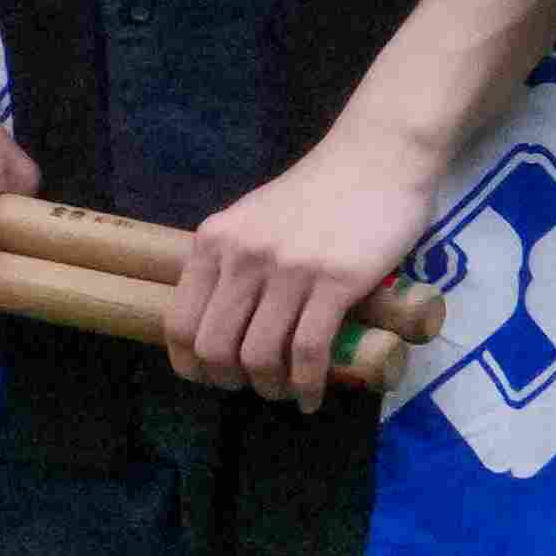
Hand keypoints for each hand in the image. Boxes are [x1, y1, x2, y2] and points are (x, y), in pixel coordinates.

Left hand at [172, 129, 440, 410]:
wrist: (376, 158)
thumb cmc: (317, 193)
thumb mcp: (253, 219)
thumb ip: (233, 259)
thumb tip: (222, 315)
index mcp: (213, 243)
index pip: (179, 322)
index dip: (190, 363)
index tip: (210, 378)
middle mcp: (241, 257)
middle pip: (215, 346)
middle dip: (230, 380)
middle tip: (254, 387)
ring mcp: (288, 270)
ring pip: (260, 355)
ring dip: (271, 387)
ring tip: (288, 392)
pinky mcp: (336, 281)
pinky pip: (309, 351)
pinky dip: (307, 385)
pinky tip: (313, 397)